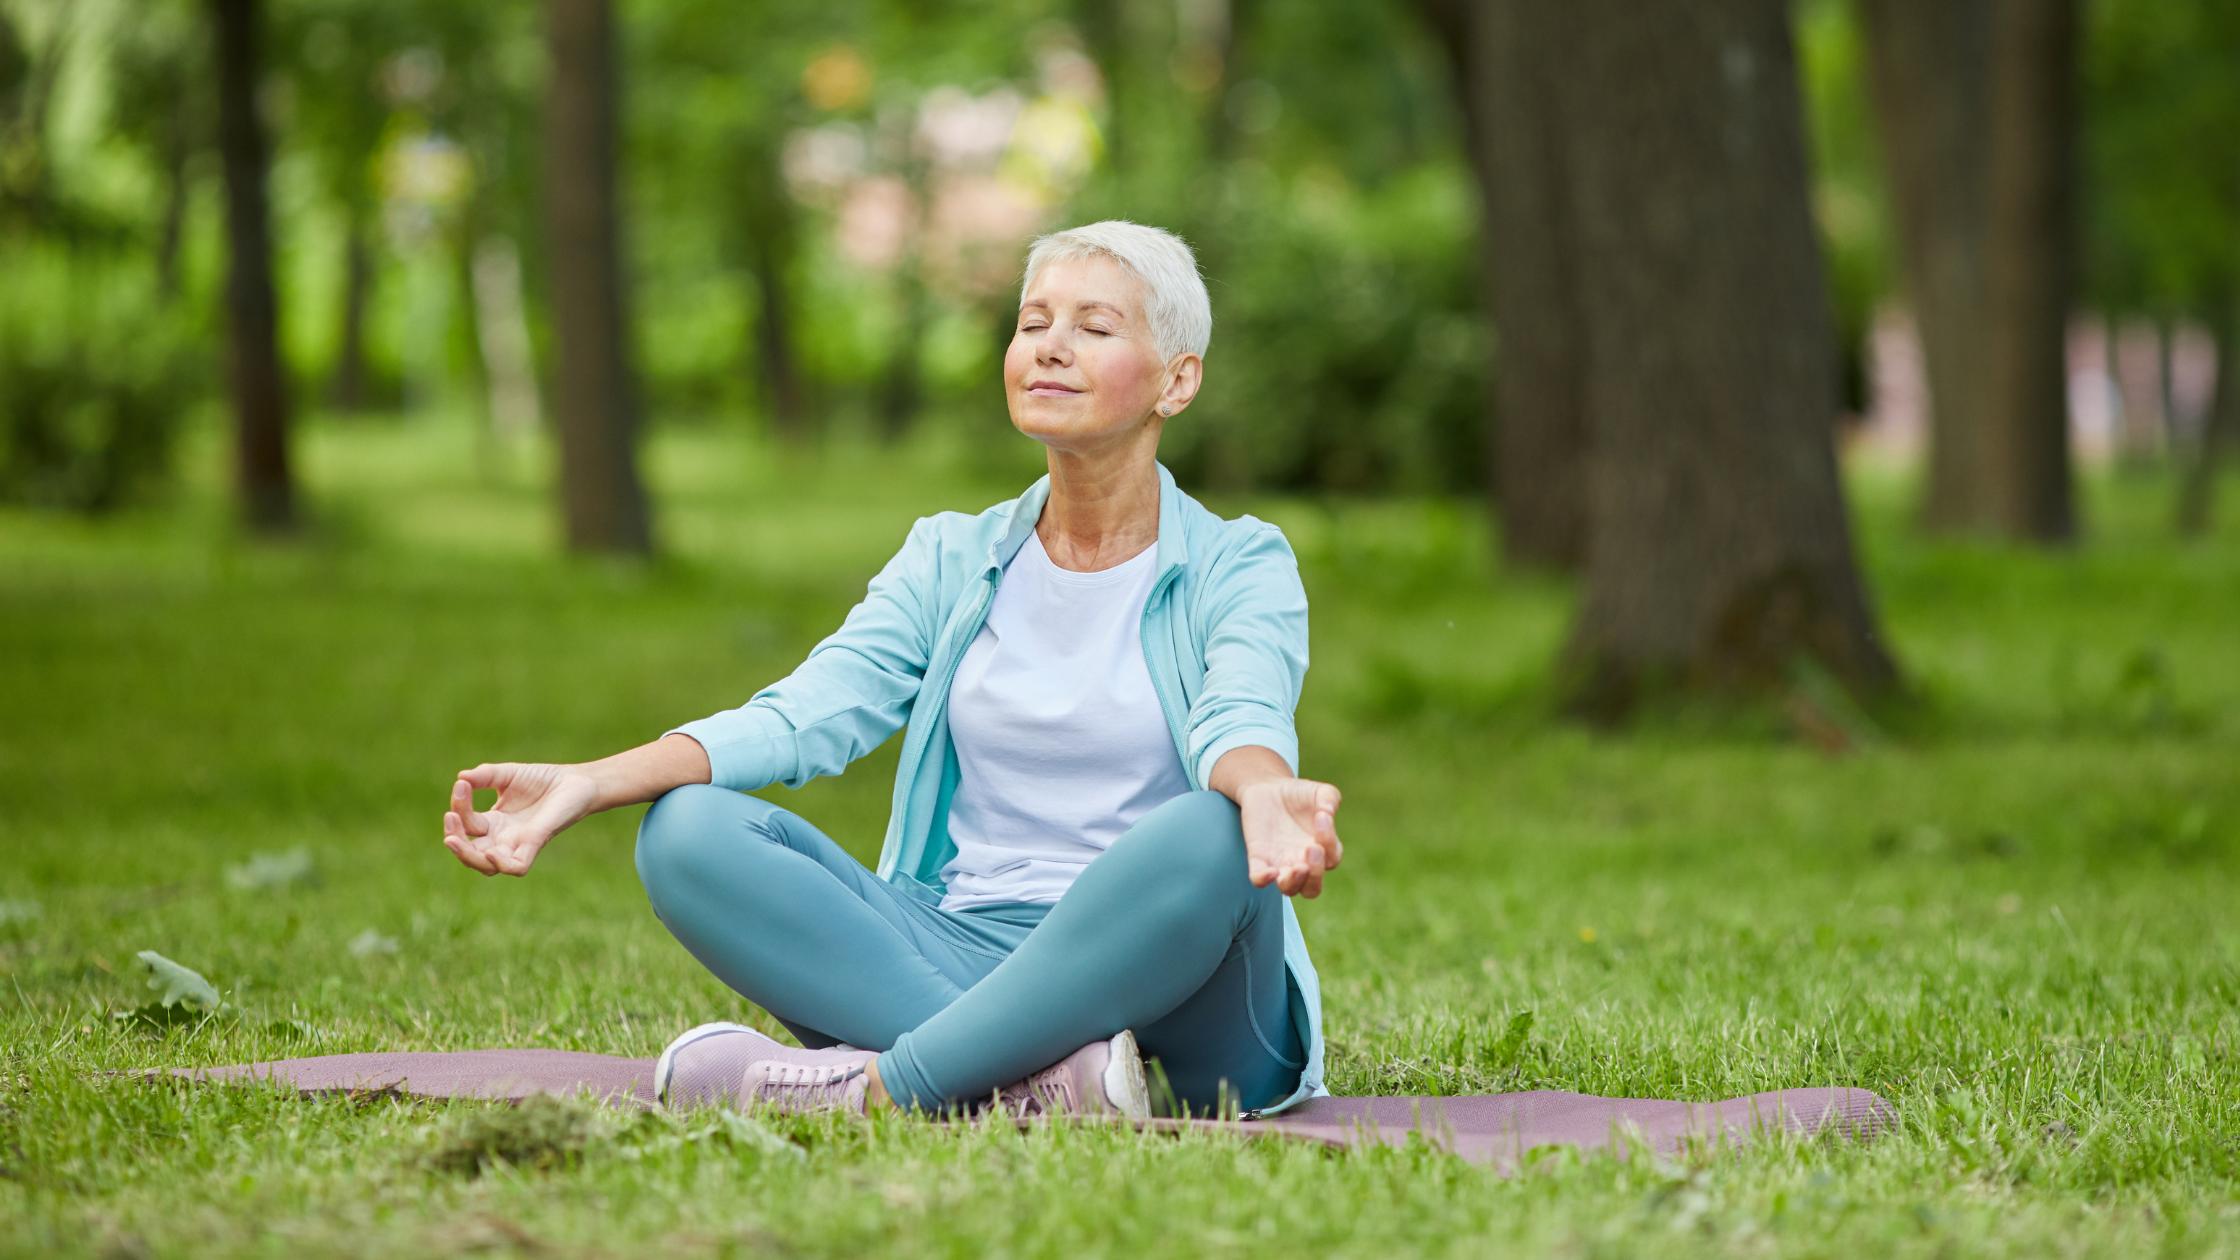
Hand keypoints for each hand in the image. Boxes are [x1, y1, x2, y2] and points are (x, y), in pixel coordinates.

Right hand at [442, 763, 599, 876]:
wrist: (576, 781)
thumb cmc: (543, 780)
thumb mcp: (507, 774)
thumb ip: (484, 775)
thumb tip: (461, 777)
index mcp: (494, 823)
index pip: (466, 824)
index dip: (459, 807)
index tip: (463, 784)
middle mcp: (503, 838)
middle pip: (470, 853)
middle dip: (454, 839)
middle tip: (450, 818)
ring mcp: (519, 843)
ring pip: (486, 866)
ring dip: (467, 856)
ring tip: (454, 839)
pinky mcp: (536, 843)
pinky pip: (516, 866)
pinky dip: (501, 865)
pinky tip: (491, 852)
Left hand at [1237, 777, 1343, 897]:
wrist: (1266, 788)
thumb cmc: (1298, 794)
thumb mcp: (1319, 791)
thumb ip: (1330, 798)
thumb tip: (1328, 811)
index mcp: (1321, 849)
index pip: (1331, 859)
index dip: (1329, 842)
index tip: (1321, 816)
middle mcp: (1302, 862)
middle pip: (1313, 888)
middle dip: (1315, 874)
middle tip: (1312, 849)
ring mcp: (1280, 862)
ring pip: (1289, 889)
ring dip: (1294, 883)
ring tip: (1296, 867)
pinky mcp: (1258, 858)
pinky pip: (1258, 879)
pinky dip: (1263, 880)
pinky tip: (1270, 871)